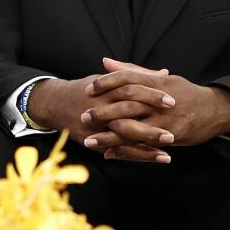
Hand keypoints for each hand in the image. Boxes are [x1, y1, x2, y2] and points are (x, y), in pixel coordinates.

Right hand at [27, 72, 171, 162]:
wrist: (55, 104)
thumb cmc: (88, 89)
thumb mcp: (109, 78)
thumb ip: (138, 76)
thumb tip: (165, 72)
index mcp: (107, 89)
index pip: (132, 90)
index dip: (152, 96)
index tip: (172, 100)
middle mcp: (101, 108)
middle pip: (128, 114)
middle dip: (151, 123)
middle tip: (174, 129)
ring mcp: (97, 126)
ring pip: (124, 135)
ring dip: (147, 143)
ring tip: (169, 148)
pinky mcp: (94, 141)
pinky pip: (118, 150)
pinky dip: (138, 154)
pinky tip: (157, 157)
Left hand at [80, 58, 229, 158]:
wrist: (216, 109)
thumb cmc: (185, 92)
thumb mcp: (161, 78)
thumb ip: (132, 70)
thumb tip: (105, 61)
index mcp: (156, 82)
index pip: (127, 78)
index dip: (107, 83)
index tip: (89, 89)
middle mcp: (158, 100)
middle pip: (126, 104)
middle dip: (103, 111)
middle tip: (83, 116)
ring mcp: (164, 119)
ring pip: (132, 128)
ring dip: (109, 136)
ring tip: (89, 141)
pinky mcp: (170, 136)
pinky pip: (143, 145)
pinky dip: (125, 150)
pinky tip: (109, 154)